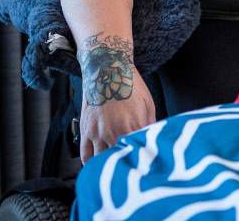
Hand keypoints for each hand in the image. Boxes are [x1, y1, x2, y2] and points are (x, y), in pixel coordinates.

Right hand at [77, 37, 155, 162]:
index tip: (146, 164)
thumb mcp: (148, 104)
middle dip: (126, 165)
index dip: (143, 160)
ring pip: (101, 161)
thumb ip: (150, 125)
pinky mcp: (86, 131)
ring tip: (114, 169)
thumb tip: (153, 139)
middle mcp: (114, 132)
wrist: (107, 70)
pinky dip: (91, 164)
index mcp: (133, 126)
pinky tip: (98, 166)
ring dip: (108, 166)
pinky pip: (85, 154)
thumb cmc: (130, 85)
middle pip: (120, 160)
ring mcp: (98, 133)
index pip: (139, 153)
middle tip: (131, 169)